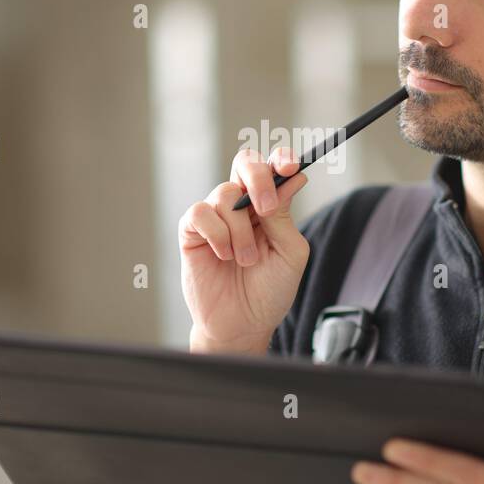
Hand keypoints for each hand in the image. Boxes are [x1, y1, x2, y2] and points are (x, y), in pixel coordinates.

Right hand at [179, 146, 309, 354]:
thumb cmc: (270, 291)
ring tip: (245, 260)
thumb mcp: (290, 253)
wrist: (242, 324)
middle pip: (245, 164)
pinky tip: (223, 255)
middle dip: (257, 178)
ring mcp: (217, 217)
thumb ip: (284, 217)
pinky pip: (200, 212)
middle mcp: (242, 205)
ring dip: (239, 230)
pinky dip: (216, 233)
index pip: (274, 169)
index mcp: (270, 207)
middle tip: (265, 208)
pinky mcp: (192, 231)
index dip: (281, 159)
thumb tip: (290, 180)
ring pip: (224, 194)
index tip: (291, 166)